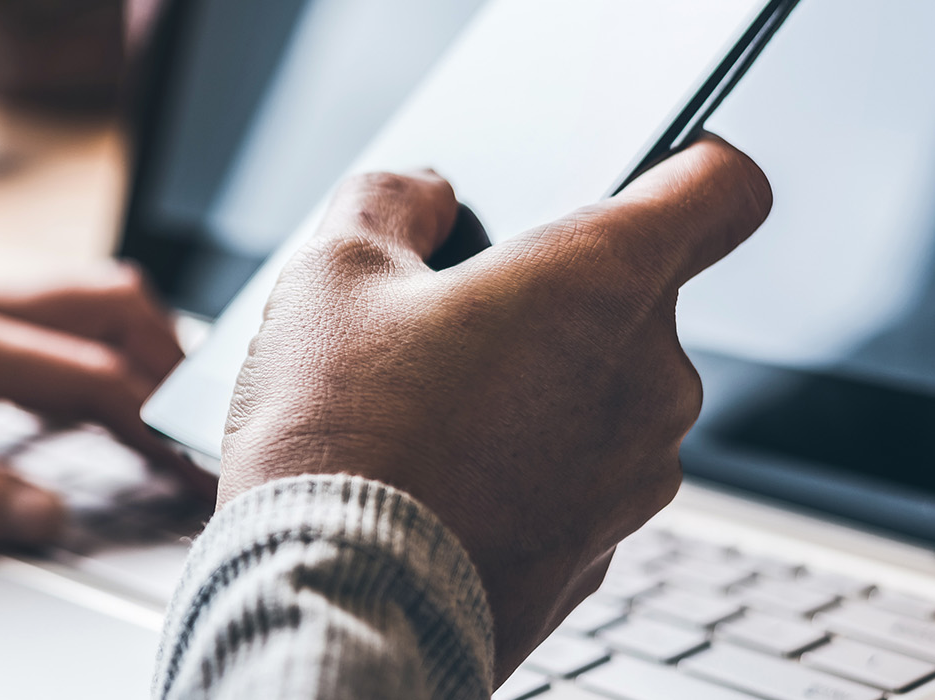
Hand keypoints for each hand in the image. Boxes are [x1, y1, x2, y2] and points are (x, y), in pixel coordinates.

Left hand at [0, 266, 190, 542]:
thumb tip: (51, 515)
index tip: (202, 477)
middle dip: (170, 367)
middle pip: (106, 304)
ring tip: (153, 418)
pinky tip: (67, 393)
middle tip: (195, 442)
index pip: (93, 374)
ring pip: (70, 291)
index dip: (161, 428)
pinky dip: (76, 338)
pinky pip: (26, 301)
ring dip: (127, 344)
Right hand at [218, 135, 771, 678]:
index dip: (681, 169)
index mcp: (602, 282)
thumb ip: (390, 201)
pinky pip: (575, 479)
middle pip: (635, 300)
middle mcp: (649, 379)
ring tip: (427, 413)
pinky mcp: (598, 553)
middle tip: (445, 322)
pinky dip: (523, 469)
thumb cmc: (337, 436)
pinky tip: (438, 479)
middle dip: (551, 300)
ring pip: (601, 396)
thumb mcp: (331, 274)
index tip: (631, 184)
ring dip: (535, 389)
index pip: (723, 189)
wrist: (335, 602)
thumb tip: (422, 196)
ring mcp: (634, 477)